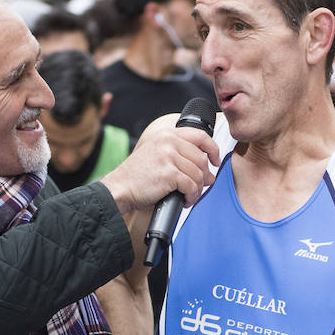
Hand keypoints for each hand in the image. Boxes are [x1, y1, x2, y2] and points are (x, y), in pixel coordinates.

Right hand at [101, 119, 218, 214]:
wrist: (119, 188)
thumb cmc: (137, 176)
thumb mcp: (157, 154)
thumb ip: (179, 154)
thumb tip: (208, 171)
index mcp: (167, 134)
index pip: (200, 136)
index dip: (213, 150)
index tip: (215, 161)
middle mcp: (168, 142)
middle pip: (201, 158)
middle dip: (205, 176)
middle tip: (200, 186)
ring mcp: (168, 156)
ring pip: (198, 174)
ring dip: (197, 189)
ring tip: (189, 196)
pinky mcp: (168, 174)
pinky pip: (191, 186)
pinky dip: (191, 196)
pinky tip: (185, 200)